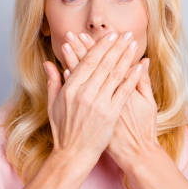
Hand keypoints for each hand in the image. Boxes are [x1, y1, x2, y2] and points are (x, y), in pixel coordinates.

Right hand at [42, 31, 143, 168]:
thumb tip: (48, 63)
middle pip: (104, 64)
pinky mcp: (111, 114)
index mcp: (70, 88)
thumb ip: (52, 81)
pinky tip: (140, 66)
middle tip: (125, 34)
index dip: (100, 47)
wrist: (73, 154)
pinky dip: (132, 77)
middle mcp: (84, 93)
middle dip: (116, 47)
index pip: (87, 61)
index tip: (109, 36)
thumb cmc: (63, 130)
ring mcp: (98, 103)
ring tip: (133, 44)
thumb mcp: (53, 104)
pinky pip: (124, 90)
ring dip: (126, 57)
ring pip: (115, 74)